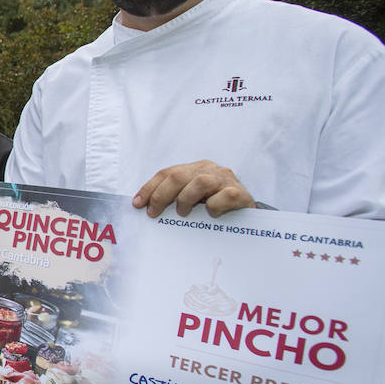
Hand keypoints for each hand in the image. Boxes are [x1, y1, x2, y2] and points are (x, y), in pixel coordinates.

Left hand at [133, 160, 254, 217]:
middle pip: (178, 176)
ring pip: (200, 182)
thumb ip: (173, 198)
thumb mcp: (192, 199)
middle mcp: (210, 170)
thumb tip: (145, 207)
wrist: (247, 214)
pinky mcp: (240, 193)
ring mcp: (226, 179)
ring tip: (182, 213)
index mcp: (195, 168)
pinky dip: (214, 206)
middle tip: (154, 213)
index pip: (167, 173)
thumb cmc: (214, 206)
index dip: (149, 188)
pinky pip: (224, 196)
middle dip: (161, 195)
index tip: (137, 204)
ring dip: (186, 199)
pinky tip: (210, 215)